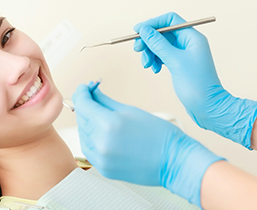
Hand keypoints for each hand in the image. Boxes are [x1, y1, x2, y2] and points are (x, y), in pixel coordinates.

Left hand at [72, 83, 223, 206]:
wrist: (174, 162)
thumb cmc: (159, 134)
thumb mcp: (130, 110)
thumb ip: (105, 101)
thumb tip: (92, 92)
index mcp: (108, 124)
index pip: (83, 104)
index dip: (81, 93)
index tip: (84, 87)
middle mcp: (101, 142)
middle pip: (81, 119)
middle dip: (84, 105)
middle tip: (91, 96)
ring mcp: (101, 158)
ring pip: (83, 134)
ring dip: (87, 122)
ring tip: (98, 114)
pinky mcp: (104, 169)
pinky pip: (89, 149)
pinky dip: (90, 138)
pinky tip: (99, 132)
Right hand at [133, 12, 256, 148]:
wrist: (208, 107)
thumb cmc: (197, 85)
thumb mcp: (174, 61)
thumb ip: (158, 43)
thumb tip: (144, 30)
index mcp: (192, 37)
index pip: (170, 20)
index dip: (152, 23)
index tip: (137, 31)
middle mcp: (188, 43)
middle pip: (162, 33)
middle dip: (148, 41)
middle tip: (137, 50)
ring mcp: (184, 54)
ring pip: (160, 45)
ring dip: (150, 53)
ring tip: (147, 65)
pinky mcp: (179, 65)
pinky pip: (162, 56)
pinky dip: (155, 61)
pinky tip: (154, 70)